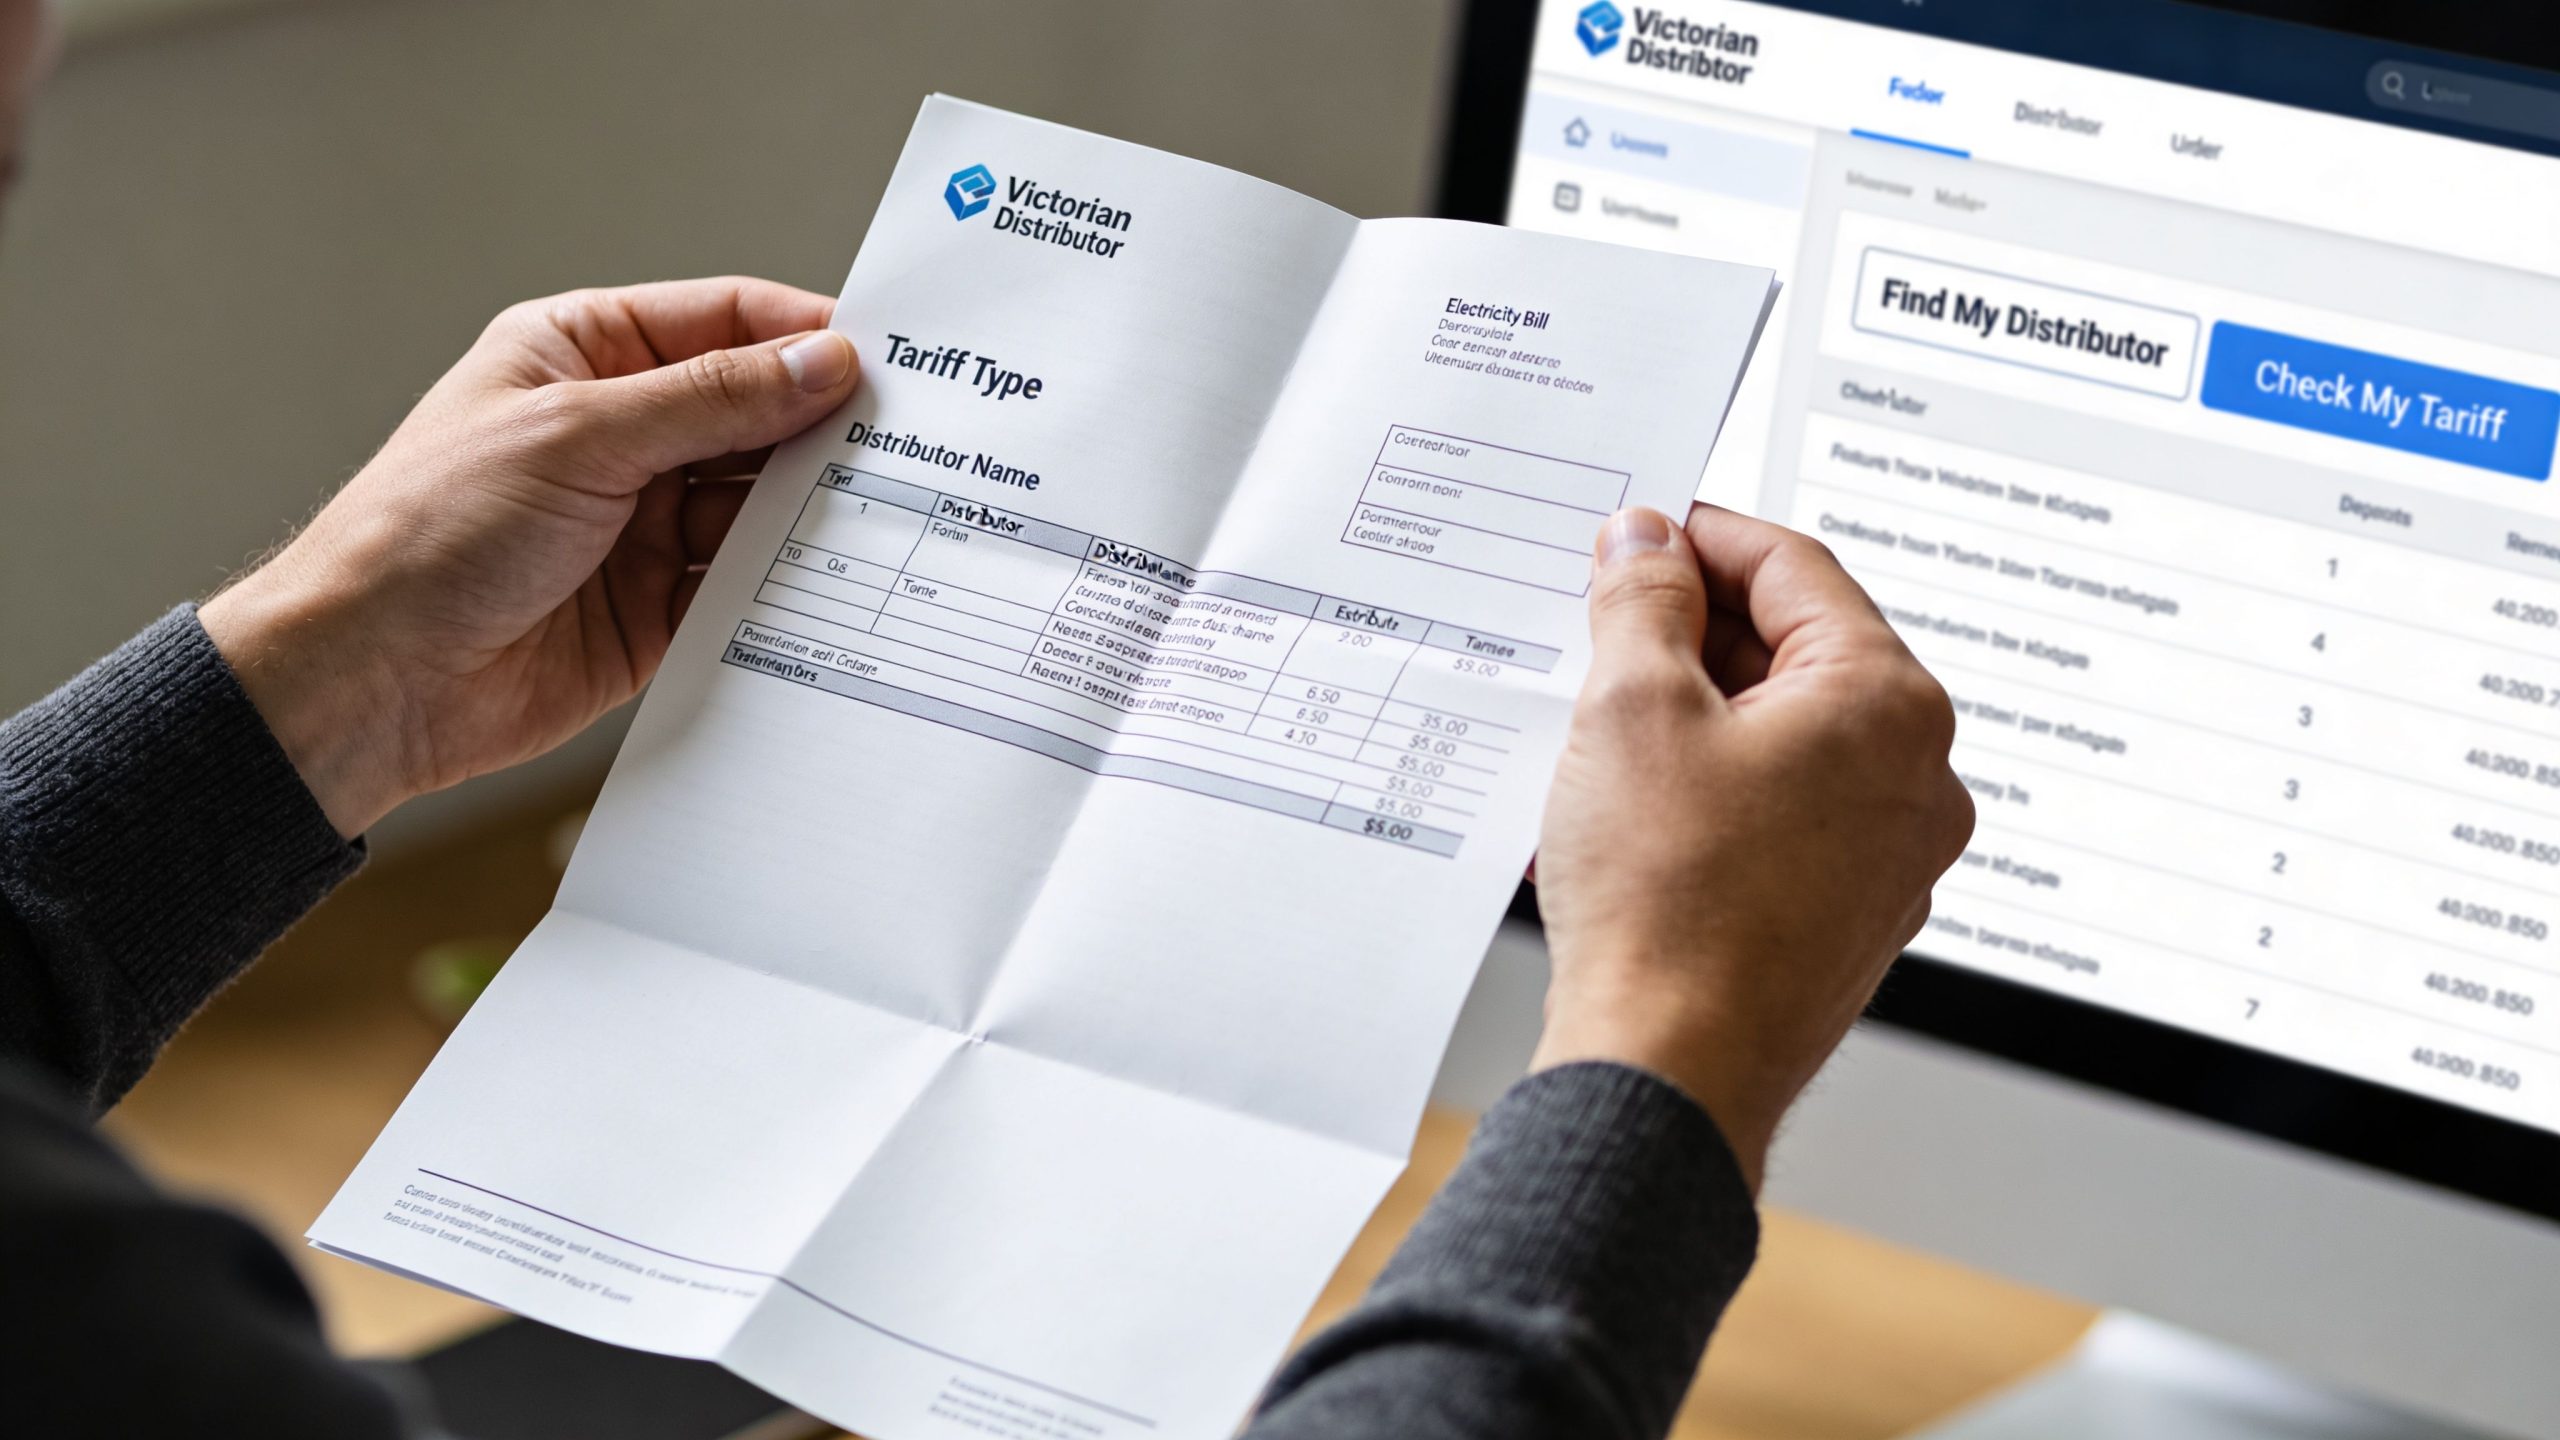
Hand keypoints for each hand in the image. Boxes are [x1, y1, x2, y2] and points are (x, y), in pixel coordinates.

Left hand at [199, 278, 860, 836]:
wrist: (369, 681)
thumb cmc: (426, 534)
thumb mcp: (578, 437)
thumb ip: (710, 401)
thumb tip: (818, 365)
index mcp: (583, 358)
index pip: (721, 323)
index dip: (802, 337)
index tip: (885, 360)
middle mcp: (618, 435)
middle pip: (753, 416)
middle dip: (822, 430)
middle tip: (907, 443)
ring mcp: (639, 524)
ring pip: (758, 505)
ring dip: (810, 513)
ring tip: (875, 516)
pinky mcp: (656, 610)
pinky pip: (744, 588)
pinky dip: (785, 588)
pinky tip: (828, 583)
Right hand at [1528, 506, 1973, 1189]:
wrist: (1668, 1071)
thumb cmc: (1667, 904)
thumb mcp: (1632, 709)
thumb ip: (1642, 601)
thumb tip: (1646, 546)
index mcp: (1889, 705)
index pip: (1795, 568)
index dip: (1701, 538)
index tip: (1637, 536)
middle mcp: (1916, 779)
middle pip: (1799, 652)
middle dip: (1693, 630)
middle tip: (1604, 624)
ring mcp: (1890, 858)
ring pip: (1786, 738)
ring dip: (1696, 713)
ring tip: (1601, 721)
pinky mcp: (1846, 919)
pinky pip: (1781, 816)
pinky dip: (1712, 790)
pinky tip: (1632, 805)